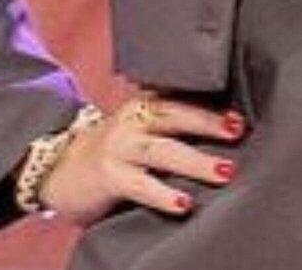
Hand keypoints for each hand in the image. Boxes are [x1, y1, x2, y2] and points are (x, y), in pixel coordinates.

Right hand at [38, 92, 245, 223]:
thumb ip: (172, 126)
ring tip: (225, 171)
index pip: (181, 98)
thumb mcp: (140, 129)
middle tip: (238, 131)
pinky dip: (163, 193)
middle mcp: (133, 120)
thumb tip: (227, 132)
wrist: (59, 169)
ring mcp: (120, 147)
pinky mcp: (109, 176)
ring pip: (162, 150)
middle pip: (174, 115)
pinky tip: (184, 203)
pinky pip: (140, 184)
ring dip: (196, 161)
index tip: (242, 116)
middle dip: (208, 122)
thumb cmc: (115, 151)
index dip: (211, 105)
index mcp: (145, 105)